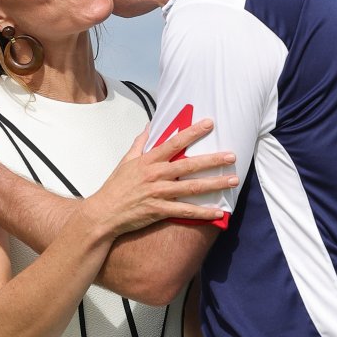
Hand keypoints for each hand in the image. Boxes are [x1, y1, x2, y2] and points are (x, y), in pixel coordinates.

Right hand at [85, 119, 238, 236]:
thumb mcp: (126, 161)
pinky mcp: (159, 211)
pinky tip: (218, 213)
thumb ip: (140, 143)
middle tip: (232, 155)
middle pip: (190, 165)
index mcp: (149, 160)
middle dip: (213, 160)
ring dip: (215, 184)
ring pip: (192, 187)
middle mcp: (156, 175)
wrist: (104, 213)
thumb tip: (151, 126)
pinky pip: (185, 211)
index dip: (193, 132)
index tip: (210, 123)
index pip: (175, 142)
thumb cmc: (115, 187)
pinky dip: (203, 212)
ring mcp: (158, 193)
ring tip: (233, 180)